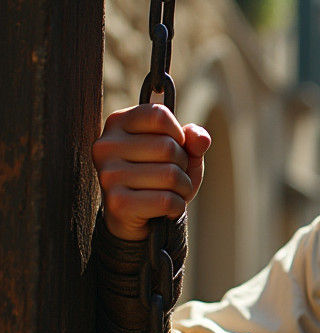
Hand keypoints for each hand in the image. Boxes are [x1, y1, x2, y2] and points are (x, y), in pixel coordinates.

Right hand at [92, 104, 210, 240]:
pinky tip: (165, 209)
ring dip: (182, 189)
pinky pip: (167, 201)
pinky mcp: (117, 202)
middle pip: (168, 147)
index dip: (178, 134)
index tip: (173, 148)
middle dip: (183, 166)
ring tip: (170, 193)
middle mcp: (106, 145)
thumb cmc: (160, 177)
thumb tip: (201, 138)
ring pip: (170, 175)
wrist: (138, 218)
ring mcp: (108, 174)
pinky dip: (177, 207)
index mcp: (118, 123)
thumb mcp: (182, 153)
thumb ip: (193, 140)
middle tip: (171, 177)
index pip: (159, 115)